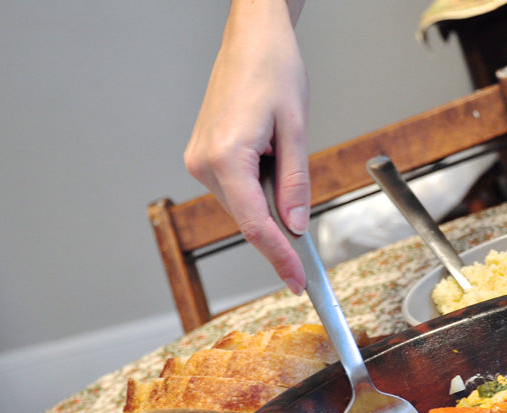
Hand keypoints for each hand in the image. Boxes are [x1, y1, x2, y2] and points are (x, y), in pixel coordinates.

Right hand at [185, 0, 309, 292]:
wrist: (252, 38)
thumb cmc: (273, 70)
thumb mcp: (296, 129)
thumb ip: (294, 183)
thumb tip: (294, 226)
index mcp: (225, 157)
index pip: (255, 224)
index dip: (279, 257)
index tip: (297, 281)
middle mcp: (203, 162)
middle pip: (248, 217)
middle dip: (279, 230)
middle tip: (307, 243)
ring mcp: (198, 160)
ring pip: (242, 205)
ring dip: (268, 201)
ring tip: (282, 153)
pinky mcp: (202, 156)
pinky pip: (235, 188)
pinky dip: (257, 188)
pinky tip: (269, 156)